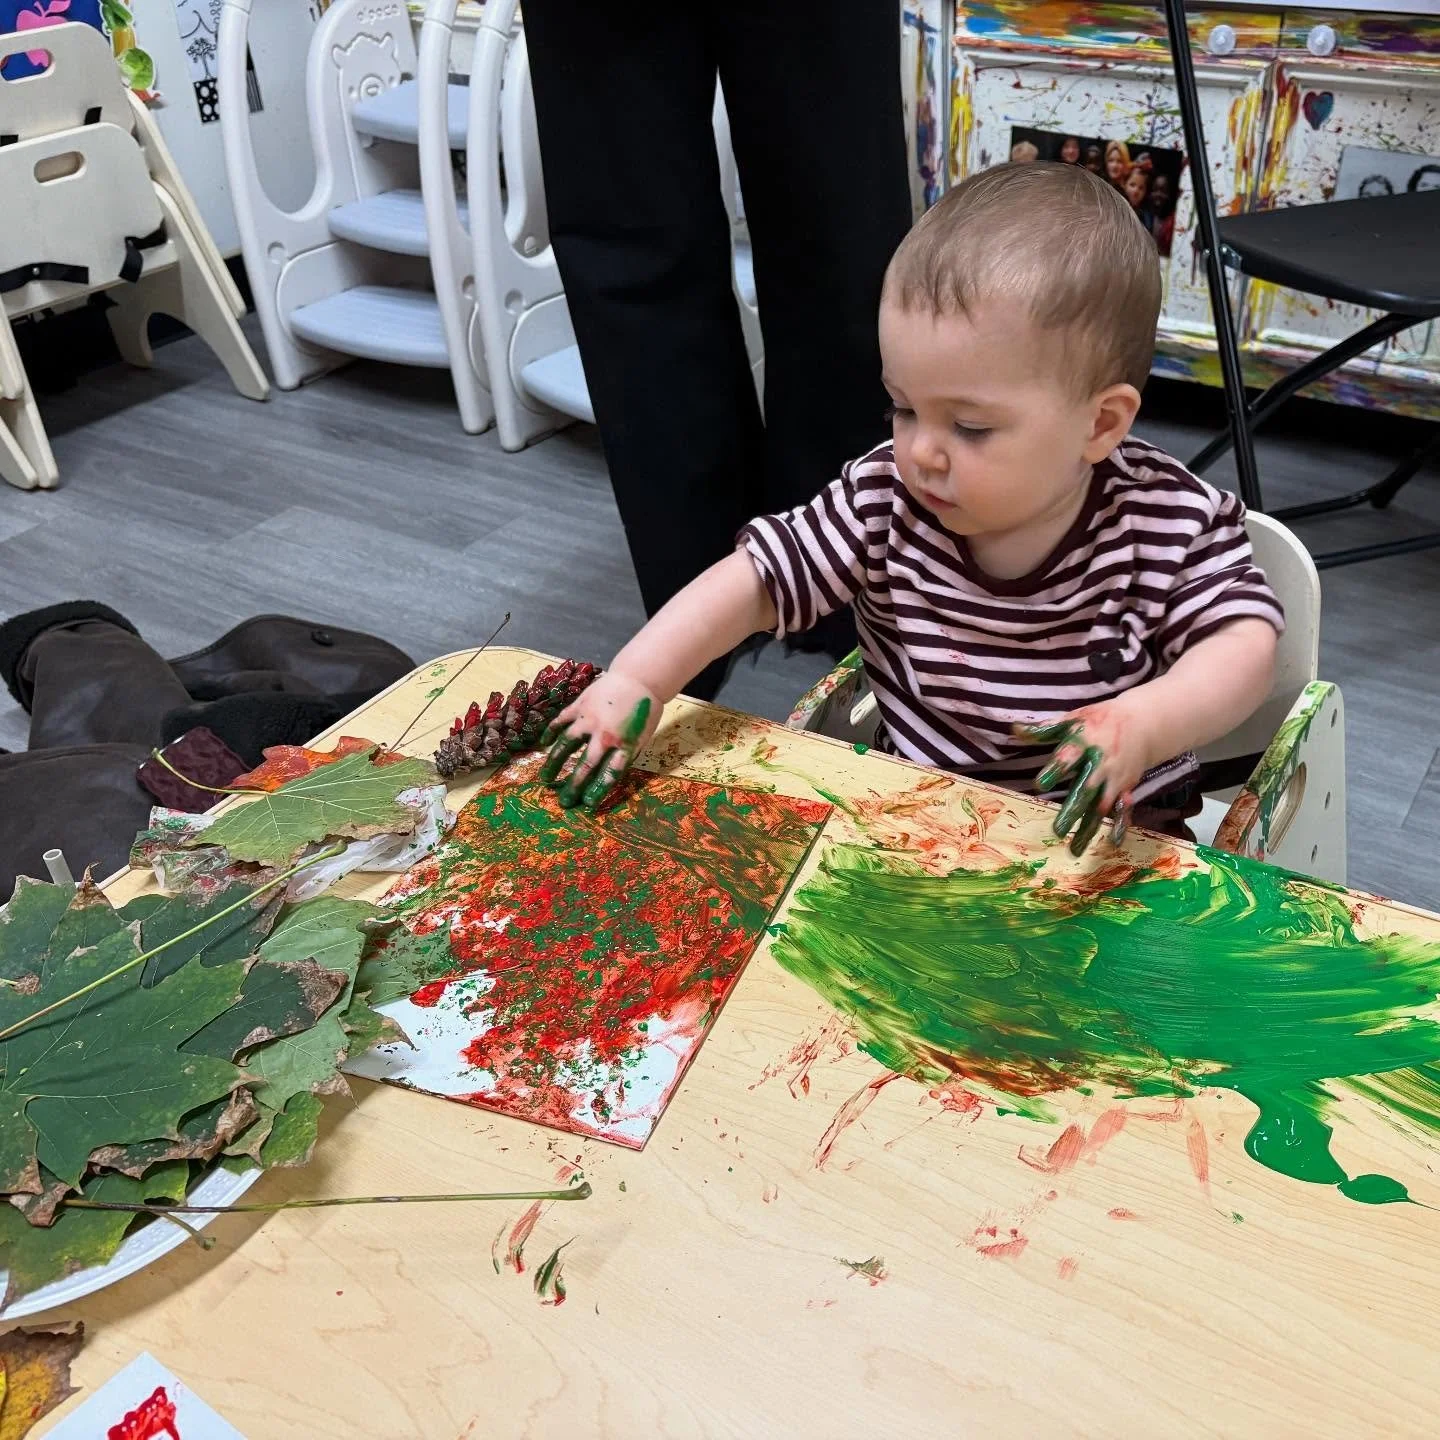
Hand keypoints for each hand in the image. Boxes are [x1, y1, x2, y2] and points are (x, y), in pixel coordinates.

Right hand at [538, 670, 660, 809]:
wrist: (640, 677)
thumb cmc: (644, 710)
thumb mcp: (642, 737)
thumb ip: (625, 755)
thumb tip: (607, 776)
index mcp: (624, 744)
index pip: (609, 773)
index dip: (598, 790)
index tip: (586, 803)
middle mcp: (606, 734)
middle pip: (587, 764)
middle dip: (574, 785)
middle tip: (564, 801)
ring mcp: (590, 718)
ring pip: (568, 743)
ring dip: (555, 762)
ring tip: (546, 778)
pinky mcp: (581, 704)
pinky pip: (562, 720)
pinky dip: (552, 731)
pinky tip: (544, 743)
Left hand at [1019, 695, 1157, 855]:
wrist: (1143, 723)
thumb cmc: (1099, 721)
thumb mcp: (1072, 719)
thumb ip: (1044, 730)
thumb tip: (1014, 730)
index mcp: (1084, 744)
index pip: (1067, 758)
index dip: (1054, 771)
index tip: (1039, 785)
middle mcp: (1100, 764)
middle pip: (1085, 788)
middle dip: (1073, 809)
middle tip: (1057, 830)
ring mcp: (1114, 778)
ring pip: (1101, 806)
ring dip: (1089, 828)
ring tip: (1074, 850)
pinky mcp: (1125, 787)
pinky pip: (1122, 809)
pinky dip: (1121, 825)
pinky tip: (1113, 843)